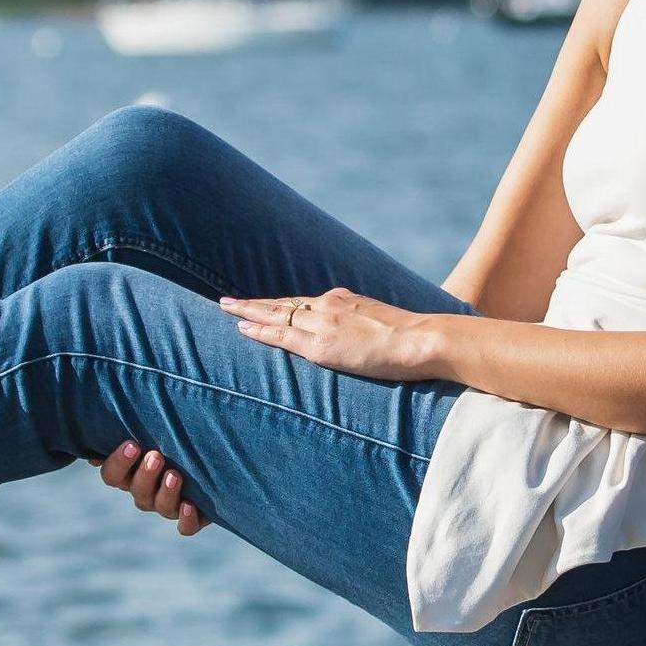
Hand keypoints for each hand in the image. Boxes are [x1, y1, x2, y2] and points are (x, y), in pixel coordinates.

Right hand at [99, 440, 204, 535]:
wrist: (214, 459)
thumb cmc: (176, 438)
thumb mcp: (158, 430)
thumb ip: (134, 427)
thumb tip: (103, 433)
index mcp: (131, 473)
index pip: (112, 475)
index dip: (118, 464)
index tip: (132, 445)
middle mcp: (147, 492)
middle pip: (137, 490)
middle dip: (145, 474)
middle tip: (156, 456)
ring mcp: (169, 506)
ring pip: (160, 507)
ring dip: (166, 492)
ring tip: (174, 475)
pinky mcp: (193, 517)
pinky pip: (185, 527)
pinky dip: (186, 519)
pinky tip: (189, 505)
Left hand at [221, 290, 438, 381]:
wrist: (420, 340)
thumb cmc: (412, 337)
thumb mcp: (383, 321)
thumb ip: (364, 324)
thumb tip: (361, 334)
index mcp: (344, 300)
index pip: (302, 302)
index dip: (279, 304)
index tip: (263, 304)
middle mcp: (328, 305)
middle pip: (282, 303)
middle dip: (253, 303)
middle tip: (226, 300)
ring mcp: (322, 323)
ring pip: (275, 314)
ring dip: (247, 311)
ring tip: (224, 308)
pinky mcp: (320, 346)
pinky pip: (281, 335)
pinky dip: (259, 331)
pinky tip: (241, 328)